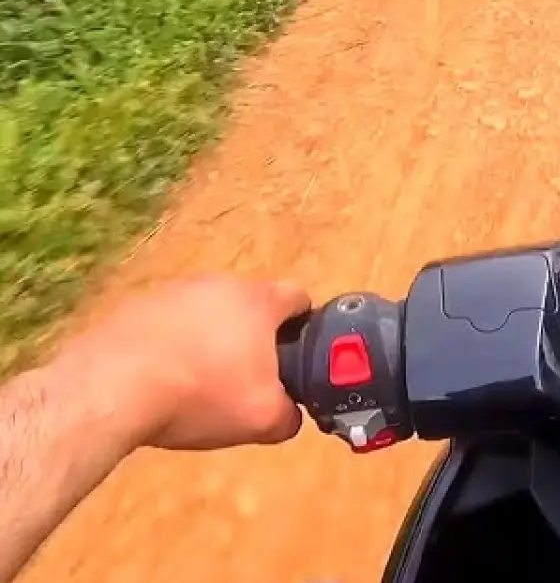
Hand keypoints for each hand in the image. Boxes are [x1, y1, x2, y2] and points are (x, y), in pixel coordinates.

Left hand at [56, 275, 310, 450]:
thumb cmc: (201, 395)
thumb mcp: (263, 419)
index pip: (299, 297)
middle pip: (249, 306)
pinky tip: (159, 382)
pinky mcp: (132, 307)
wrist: (110, 390)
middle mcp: (217, 283)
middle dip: (253, 338)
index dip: (306, 326)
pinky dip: (170, 347)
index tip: (296, 357)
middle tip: (248, 380)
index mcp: (257, 300)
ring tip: (196, 386)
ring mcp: (171, 291)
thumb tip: (290, 415)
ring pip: (205, 314)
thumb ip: (289, 415)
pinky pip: (166, 325)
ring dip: (209, 341)